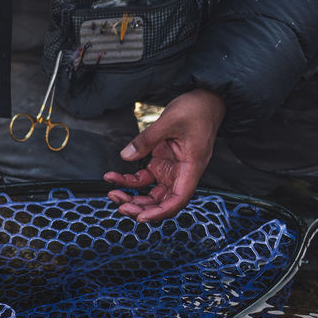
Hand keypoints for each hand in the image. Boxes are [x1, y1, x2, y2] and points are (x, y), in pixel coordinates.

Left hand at [103, 89, 225, 222]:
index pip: (178, 199)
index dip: (161, 212)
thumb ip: (147, 139)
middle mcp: (182, 173)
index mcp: (192, 167)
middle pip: (162, 201)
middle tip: (119, 204)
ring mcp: (171, 170)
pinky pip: (144, 179)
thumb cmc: (196, 110)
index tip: (141, 217)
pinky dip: (129, 182)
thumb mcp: (170, 120)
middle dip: (140, 207)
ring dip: (132, 197)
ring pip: (151, 194)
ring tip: (113, 193)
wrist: (204, 100)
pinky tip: (113, 177)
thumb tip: (126, 156)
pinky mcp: (162, 163)